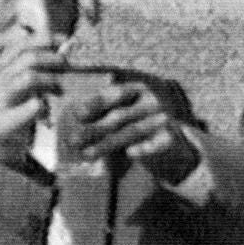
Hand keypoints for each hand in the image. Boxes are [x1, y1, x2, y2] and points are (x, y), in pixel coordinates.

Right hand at [0, 36, 62, 154]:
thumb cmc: (13, 109)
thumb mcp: (14, 82)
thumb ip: (27, 63)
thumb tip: (60, 41)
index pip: (19, 45)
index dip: (44, 39)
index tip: (65, 40)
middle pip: (27, 59)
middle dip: (52, 59)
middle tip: (66, 65)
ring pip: (29, 78)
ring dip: (51, 80)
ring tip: (60, 88)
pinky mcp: (3, 123)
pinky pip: (33, 105)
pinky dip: (45, 104)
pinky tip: (47, 110)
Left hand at [60, 77, 201, 186]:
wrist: (171, 144)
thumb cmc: (136, 125)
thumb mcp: (121, 114)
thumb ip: (102, 114)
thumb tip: (72, 116)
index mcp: (138, 89)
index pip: (115, 93)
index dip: (96, 102)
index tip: (77, 113)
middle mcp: (152, 101)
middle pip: (119, 115)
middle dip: (94, 129)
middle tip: (73, 140)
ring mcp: (163, 119)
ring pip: (131, 132)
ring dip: (106, 144)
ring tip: (87, 155)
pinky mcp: (170, 138)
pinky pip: (154, 144)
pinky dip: (142, 149)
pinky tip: (129, 154)